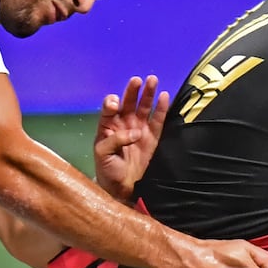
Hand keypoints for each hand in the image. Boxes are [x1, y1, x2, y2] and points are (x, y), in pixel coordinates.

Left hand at [94, 75, 168, 202]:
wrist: (122, 187)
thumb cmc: (107, 168)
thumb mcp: (102, 153)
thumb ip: (114, 139)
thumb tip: (135, 132)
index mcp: (108, 125)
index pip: (109, 109)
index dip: (111, 104)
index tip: (114, 104)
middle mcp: (124, 123)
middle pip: (128, 103)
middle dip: (132, 91)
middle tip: (136, 80)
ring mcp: (139, 128)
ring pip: (144, 107)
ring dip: (148, 94)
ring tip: (152, 79)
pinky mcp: (152, 136)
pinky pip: (158, 120)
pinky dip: (162, 108)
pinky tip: (164, 96)